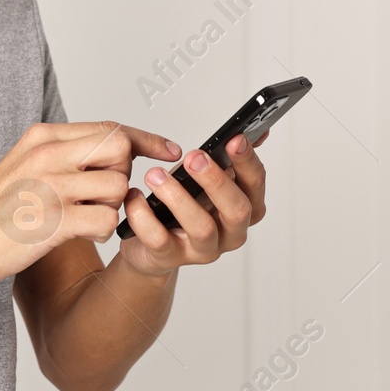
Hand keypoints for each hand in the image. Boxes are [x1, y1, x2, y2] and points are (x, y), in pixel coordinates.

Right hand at [0, 121, 181, 289]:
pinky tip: (82, 233)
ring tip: (85, 217)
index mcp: (43, 137)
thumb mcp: (26, 163)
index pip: (110, 128)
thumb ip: (66, 151)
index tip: (169, 150)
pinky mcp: (53, 220)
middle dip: (123, 176)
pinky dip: (103, 230)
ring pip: (119, 187)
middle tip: (102, 196)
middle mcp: (48, 155)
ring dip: (112, 207)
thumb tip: (118, 146)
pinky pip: (108, 220)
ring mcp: (50, 186)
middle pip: (121, 151)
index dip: (146, 139)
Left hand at [117, 131, 269, 277]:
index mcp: (242, 207)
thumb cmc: (177, 206)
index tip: (234, 139)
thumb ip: (222, 157)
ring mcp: (202, 249)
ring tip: (155, 175)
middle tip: (193, 157)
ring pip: (201, 227)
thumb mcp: (199, 177)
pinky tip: (135, 197)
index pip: (254, 184)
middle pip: (237, 209)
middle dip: (215, 180)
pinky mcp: (171, 258)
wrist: (147, 246)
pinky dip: (144, 216)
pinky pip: (160, 240)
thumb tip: (252, 132)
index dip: (247, 162)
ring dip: (178, 197)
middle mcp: (230, 232)